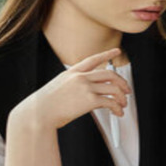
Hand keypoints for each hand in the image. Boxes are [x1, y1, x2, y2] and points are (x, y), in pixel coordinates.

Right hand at [11, 47, 131, 131]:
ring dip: (122, 98)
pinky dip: (118, 108)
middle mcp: (80, 77)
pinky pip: (111, 102)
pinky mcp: (90, 100)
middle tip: (127, 91)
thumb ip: (73, 85)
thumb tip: (87, 92)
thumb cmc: (46, 105)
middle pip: (109, 74)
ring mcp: (85, 87)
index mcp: (72, 72)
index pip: (93, 60)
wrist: (39, 113)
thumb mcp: (58, 87)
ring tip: (122, 106)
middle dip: (122, 82)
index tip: (117, 51)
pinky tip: (118, 113)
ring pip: (114, 88)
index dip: (107, 54)